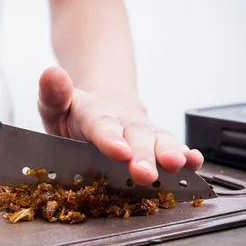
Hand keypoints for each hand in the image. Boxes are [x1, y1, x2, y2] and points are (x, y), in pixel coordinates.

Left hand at [38, 67, 203, 184]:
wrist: (102, 103)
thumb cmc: (74, 113)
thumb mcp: (55, 104)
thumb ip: (53, 94)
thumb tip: (50, 73)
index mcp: (93, 114)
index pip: (100, 125)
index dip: (109, 138)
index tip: (119, 150)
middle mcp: (123, 121)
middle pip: (135, 136)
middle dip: (142, 155)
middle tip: (145, 172)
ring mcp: (143, 131)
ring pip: (158, 140)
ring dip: (168, 153)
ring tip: (177, 164)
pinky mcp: (157, 142)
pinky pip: (173, 147)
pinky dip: (186, 155)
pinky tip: (195, 162)